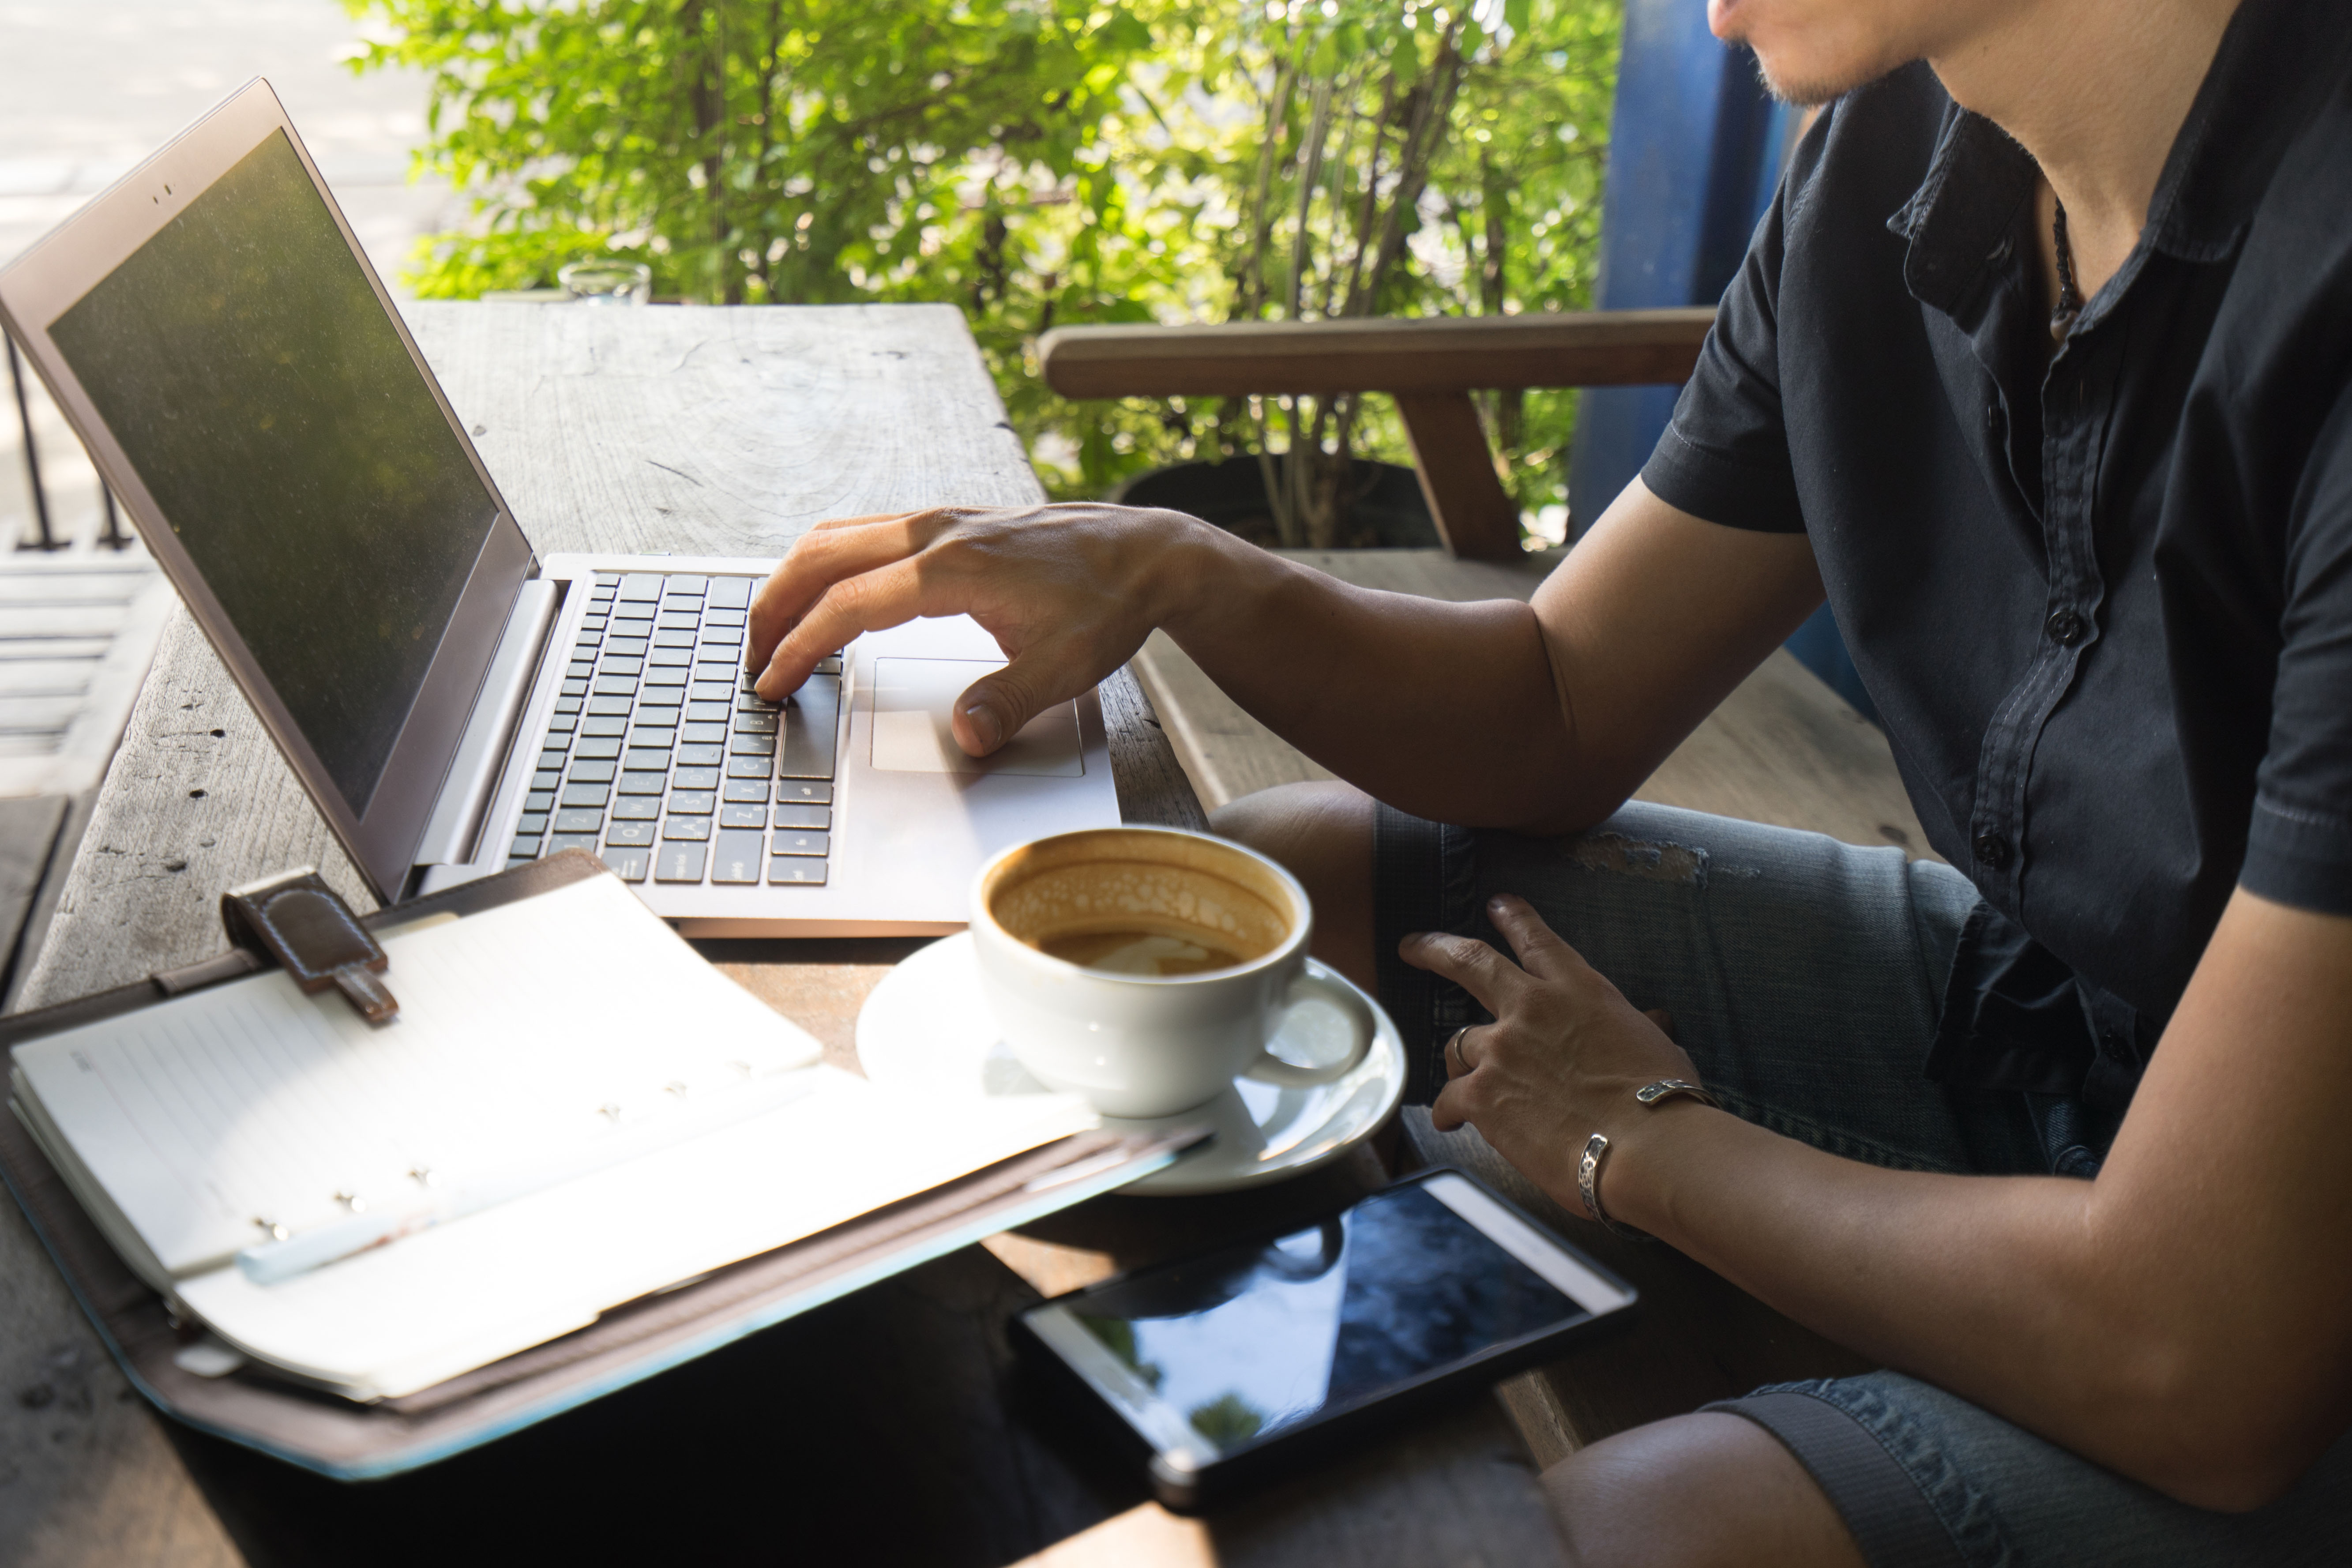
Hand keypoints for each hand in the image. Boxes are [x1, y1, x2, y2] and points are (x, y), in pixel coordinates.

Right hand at [744, 502, 1211, 755]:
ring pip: (834, 535)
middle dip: (772, 607)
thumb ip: (1011, 701)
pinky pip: (862, 531)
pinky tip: (824, 597)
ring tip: (772, 631)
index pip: (846, 606)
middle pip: (819, 557)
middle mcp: (934, 533)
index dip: (798, 647)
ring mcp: (938, 520)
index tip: (770, 682)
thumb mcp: (1068, 666)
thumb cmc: (1107, 604)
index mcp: (951, 569)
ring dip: (792, 579)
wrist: (1145, 553)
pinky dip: (825, 562)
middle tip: (751, 659)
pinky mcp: (945, 521)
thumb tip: (967, 737)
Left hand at [1406, 893, 1701, 1212]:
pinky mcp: (1482, 1096)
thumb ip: (1638, 1027)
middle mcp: (1532, 1009)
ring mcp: (1501, 1050)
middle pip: (1470, 962)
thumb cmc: (1664, 1100)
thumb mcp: (1655, 1045)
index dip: (1514, 917)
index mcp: (1578, 990)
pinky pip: (1448, 1098)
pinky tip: (1451, 1122)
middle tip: (1412, 946)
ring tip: (1466, 1084)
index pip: (1537, 940)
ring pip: (1459, 1044)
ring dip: (1463, 1063)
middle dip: (1434, 949)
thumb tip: (1653, 1023)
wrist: (1647, 1147)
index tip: (1497, 904)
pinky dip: (1448, 1111)